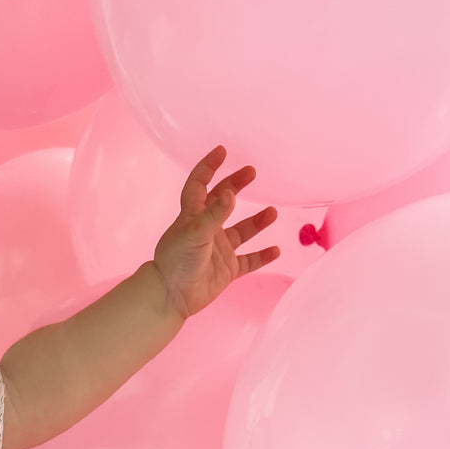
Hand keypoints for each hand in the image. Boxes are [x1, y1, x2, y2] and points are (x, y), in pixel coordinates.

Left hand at [152, 146, 279, 319]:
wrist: (172, 296)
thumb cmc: (177, 261)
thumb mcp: (194, 232)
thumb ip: (214, 213)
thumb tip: (230, 193)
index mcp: (192, 216)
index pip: (199, 184)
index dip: (209, 167)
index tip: (223, 152)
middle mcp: (206, 230)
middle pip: (223, 202)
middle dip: (236, 185)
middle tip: (252, 172)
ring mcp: (218, 250)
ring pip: (241, 232)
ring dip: (257, 222)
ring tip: (273, 212)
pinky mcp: (226, 270)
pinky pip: (248, 261)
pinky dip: (262, 256)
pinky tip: (276, 250)